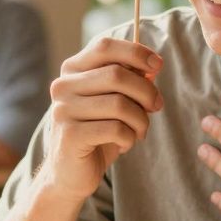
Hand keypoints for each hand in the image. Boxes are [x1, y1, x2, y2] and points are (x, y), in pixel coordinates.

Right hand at [38, 38, 163, 201]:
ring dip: (140, 120)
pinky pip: (115, 129)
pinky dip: (129, 137)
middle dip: (146, 91)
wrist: (70, 174)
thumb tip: (153, 67)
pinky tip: (124, 144)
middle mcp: (63, 86)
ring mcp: (63, 110)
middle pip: (117, 74)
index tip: (158, 65)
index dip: (136, 52)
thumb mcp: (114, 102)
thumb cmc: (97, 133)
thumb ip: (129, 81)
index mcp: (72, 70)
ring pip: (119, 104)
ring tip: (139, 132)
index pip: (105, 47)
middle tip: (156, 107)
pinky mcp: (70, 135)